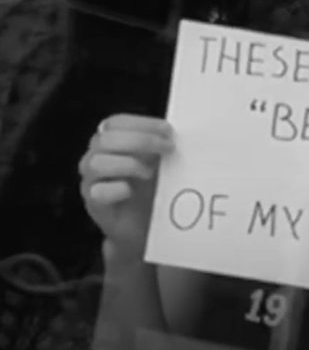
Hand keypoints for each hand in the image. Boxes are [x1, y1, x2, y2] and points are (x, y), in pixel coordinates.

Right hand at [78, 114, 173, 261]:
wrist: (145, 227)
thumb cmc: (151, 189)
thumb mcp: (160, 163)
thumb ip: (162, 146)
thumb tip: (177, 135)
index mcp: (111, 142)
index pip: (116, 122)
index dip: (142, 123)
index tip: (168, 130)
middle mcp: (96, 157)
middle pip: (106, 139)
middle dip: (140, 140)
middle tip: (167, 148)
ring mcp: (91, 181)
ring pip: (96, 163)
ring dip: (128, 164)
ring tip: (150, 173)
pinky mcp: (93, 204)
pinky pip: (97, 191)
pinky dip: (117, 188)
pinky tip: (131, 191)